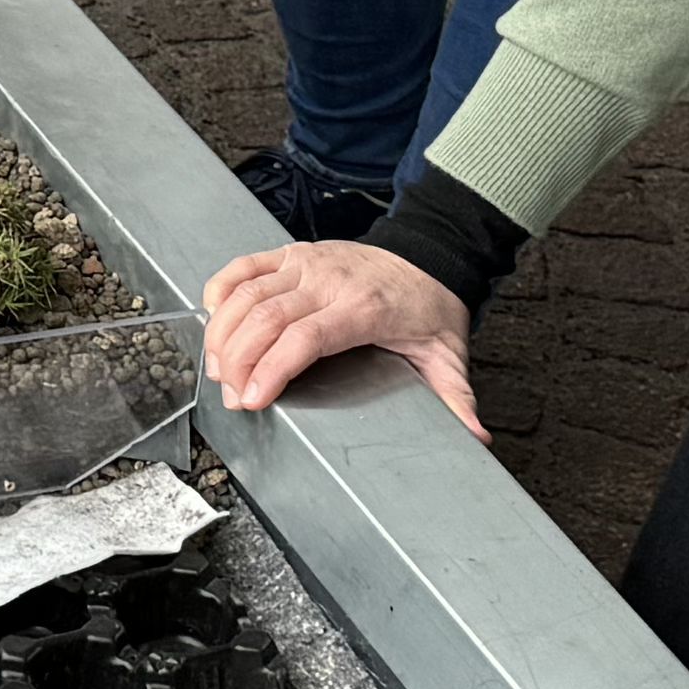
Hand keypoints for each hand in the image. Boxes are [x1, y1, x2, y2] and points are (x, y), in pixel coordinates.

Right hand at [197, 238, 481, 433]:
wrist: (428, 256)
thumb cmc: (430, 307)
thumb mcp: (448, 356)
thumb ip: (456, 398)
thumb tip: (475, 436)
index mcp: (363, 308)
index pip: (304, 338)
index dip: (272, 369)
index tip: (252, 399)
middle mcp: (329, 280)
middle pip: (265, 318)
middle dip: (237, 361)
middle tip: (230, 397)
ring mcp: (306, 262)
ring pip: (246, 293)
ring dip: (222, 333)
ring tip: (217, 369)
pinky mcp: (291, 252)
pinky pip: (242, 267)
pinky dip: (220, 292)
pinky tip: (214, 320)